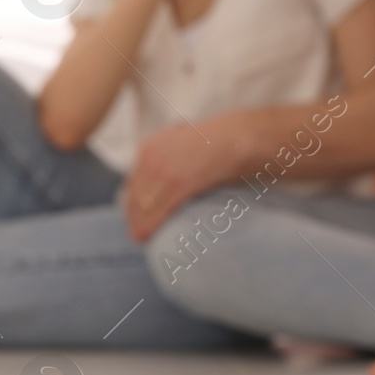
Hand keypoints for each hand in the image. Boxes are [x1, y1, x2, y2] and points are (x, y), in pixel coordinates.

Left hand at [125, 118, 239, 240]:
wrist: (242, 134)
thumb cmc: (220, 140)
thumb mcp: (185, 141)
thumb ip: (172, 156)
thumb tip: (167, 182)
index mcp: (152, 146)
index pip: (134, 180)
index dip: (132, 200)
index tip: (134, 215)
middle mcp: (152, 157)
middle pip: (135, 194)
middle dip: (134, 215)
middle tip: (137, 232)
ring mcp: (164, 170)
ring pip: (143, 204)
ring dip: (139, 224)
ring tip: (141, 239)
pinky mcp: (180, 183)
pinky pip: (159, 209)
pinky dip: (150, 226)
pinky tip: (145, 237)